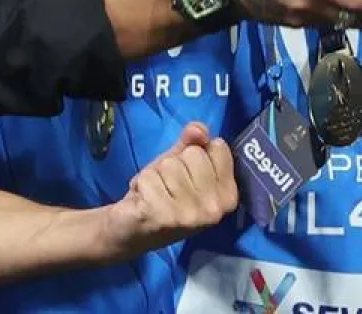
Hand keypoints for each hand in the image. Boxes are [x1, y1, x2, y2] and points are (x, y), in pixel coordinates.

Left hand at [101, 122, 237, 258]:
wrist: (133, 231)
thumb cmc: (162, 194)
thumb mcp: (180, 163)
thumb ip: (192, 142)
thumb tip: (198, 129)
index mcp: (228, 195)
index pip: (218, 146)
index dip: (197, 153)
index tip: (188, 174)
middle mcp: (215, 208)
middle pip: (194, 154)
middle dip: (175, 164)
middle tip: (167, 187)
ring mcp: (190, 215)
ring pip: (170, 165)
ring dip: (155, 175)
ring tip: (155, 193)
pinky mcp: (164, 217)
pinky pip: (149, 177)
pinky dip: (141, 184)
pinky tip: (143, 201)